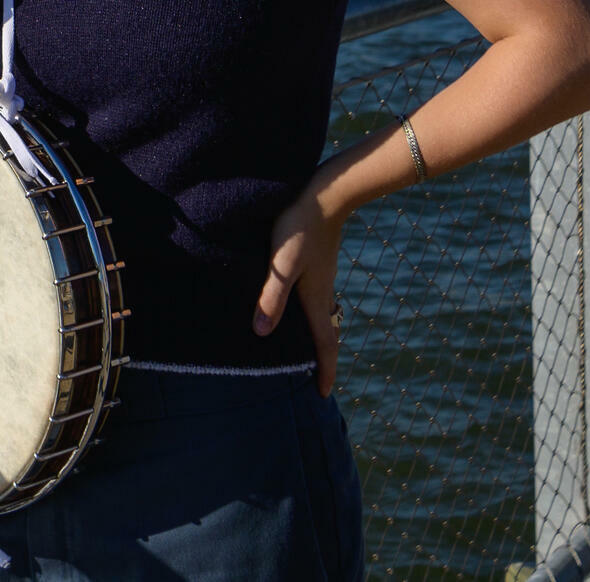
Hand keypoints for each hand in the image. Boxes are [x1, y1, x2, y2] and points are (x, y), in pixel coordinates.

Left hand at [256, 183, 347, 396]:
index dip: (324, 372)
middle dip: (321, 361)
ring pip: (321, 318)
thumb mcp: (282, 262)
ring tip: (305, 353)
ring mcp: (322, 279)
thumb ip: (271, 296)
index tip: (322, 396)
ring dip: (317, 339)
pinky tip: (297, 311)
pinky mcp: (317, 265)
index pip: (325, 345)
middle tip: (314, 382)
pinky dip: (312, 317)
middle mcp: (323, 293)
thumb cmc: (299, 226)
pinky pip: (317, 301)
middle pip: (326, 335)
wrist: (326, 193)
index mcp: (316, 299)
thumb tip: (262, 332)